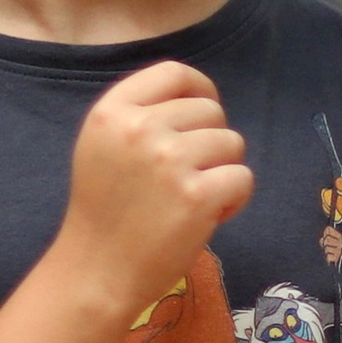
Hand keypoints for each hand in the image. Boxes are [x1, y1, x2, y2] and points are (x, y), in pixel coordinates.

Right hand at [53, 63, 251, 324]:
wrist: (98, 269)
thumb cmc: (107, 211)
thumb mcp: (105, 146)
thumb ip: (144, 116)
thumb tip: (201, 98)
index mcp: (112, 112)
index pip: (175, 73)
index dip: (201, 90)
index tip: (203, 117)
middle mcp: (139, 128)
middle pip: (211, 111)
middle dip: (212, 143)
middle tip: (187, 178)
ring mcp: (169, 160)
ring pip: (233, 143)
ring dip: (223, 172)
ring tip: (191, 199)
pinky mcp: (197, 195)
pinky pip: (243, 178)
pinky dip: (234, 200)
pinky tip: (206, 217)